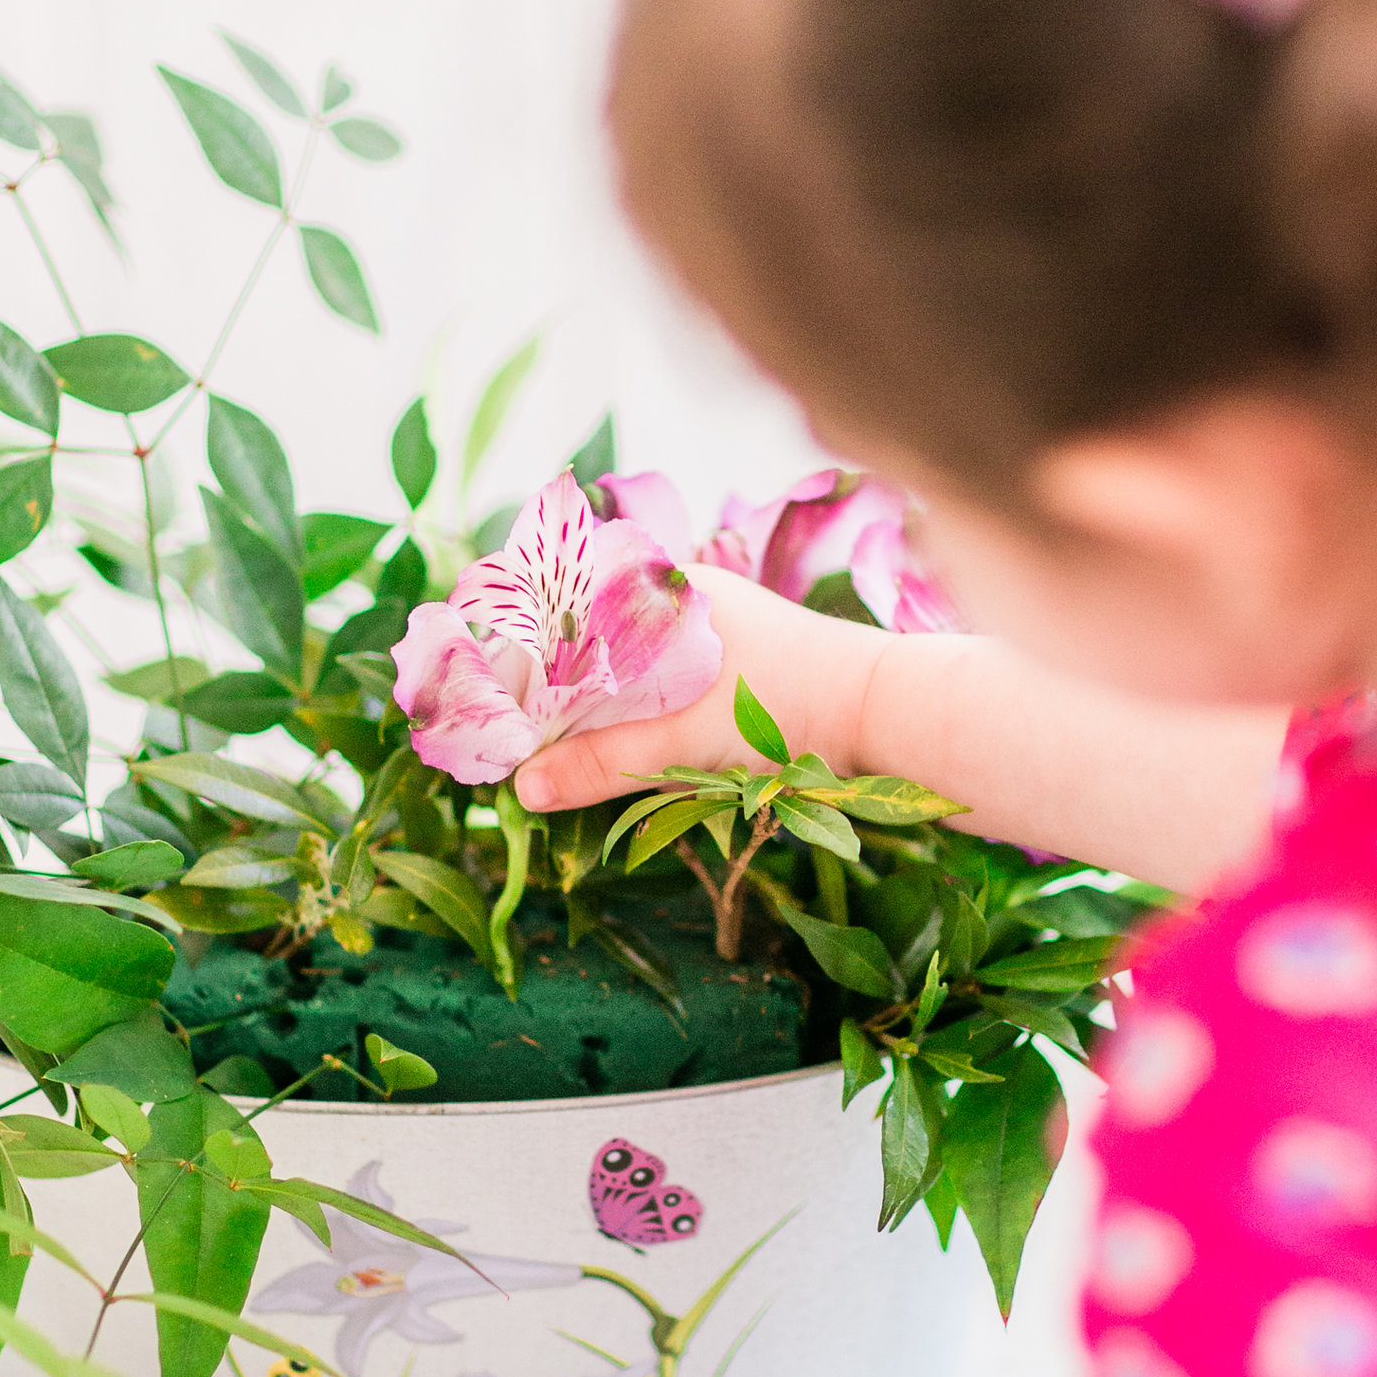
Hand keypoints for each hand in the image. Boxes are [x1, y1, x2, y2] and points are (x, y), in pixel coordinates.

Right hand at [514, 570, 883, 812]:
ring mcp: (704, 626)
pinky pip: (654, 680)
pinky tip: (615, 746)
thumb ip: (602, 765)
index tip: (489, 714)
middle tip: (513, 745)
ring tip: (552, 753)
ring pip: (620, 664)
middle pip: (585, 640)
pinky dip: (627, 711)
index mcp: (659, 588)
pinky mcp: (727, 661)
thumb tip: (523, 789)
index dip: (518, 663)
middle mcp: (677, 595)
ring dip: (588, 707)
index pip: (559, 612)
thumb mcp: (683, 742)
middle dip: (548, 692)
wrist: (886, 710)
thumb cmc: (787, 707)